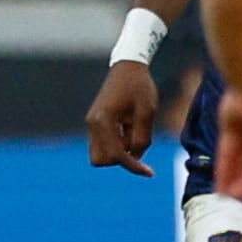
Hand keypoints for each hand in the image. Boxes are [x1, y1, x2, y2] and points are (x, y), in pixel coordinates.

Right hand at [85, 60, 159, 175]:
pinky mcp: (97, 123)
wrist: (128, 68)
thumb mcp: (147, 113)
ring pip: (102, 153)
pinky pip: (106, 143)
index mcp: (103, 121)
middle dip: (122, 159)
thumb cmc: (140, 87)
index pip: (115, 155)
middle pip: (102, 160)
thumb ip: (142, 137)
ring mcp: (92, 124)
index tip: (149, 173)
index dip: (133, 166)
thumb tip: (136, 158)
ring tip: (137, 128)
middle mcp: (92, 124)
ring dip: (122, 150)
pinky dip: (120, 143)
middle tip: (140, 142)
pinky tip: (132, 126)